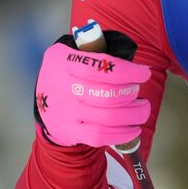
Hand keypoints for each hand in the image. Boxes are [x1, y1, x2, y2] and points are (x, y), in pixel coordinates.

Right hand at [34, 31, 150, 148]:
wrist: (43, 101)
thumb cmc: (69, 74)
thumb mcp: (73, 52)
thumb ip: (98, 52)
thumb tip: (134, 65)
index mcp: (64, 60)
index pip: (102, 66)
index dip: (129, 72)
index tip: (144, 74)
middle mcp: (63, 86)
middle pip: (108, 95)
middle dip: (131, 94)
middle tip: (138, 93)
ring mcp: (66, 112)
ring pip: (108, 117)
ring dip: (134, 114)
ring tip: (142, 110)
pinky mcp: (69, 131)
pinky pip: (100, 136)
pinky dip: (122, 134)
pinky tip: (134, 129)